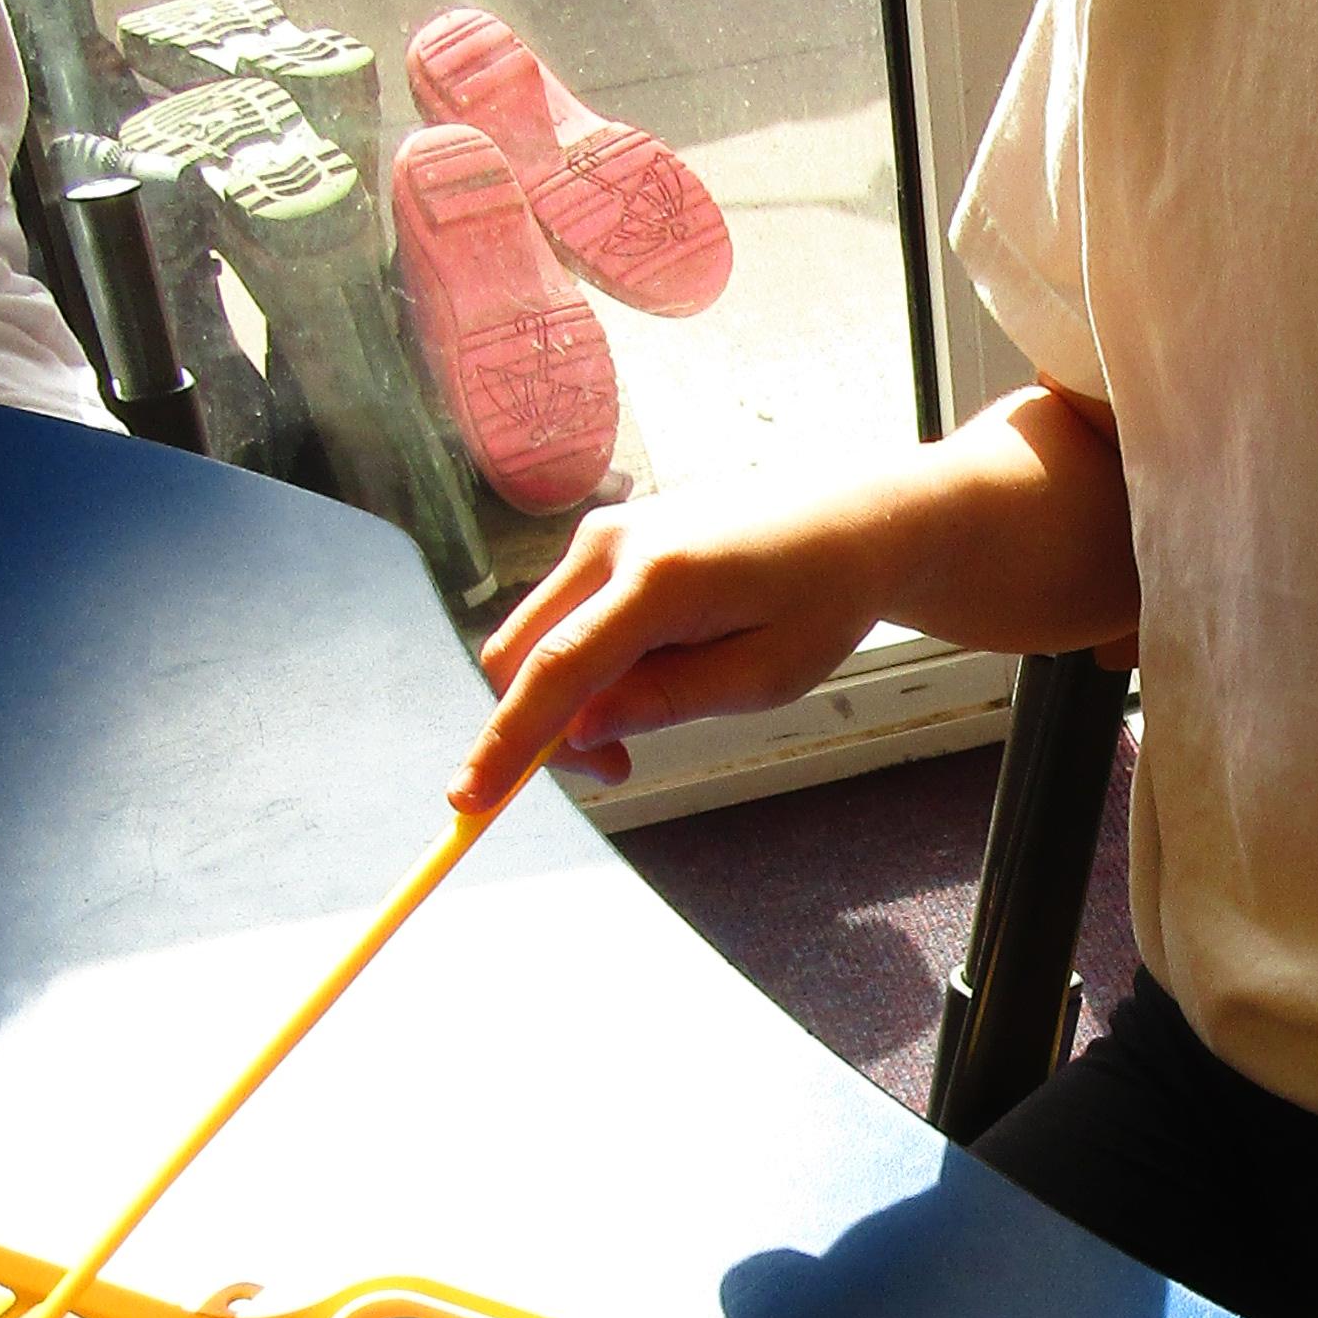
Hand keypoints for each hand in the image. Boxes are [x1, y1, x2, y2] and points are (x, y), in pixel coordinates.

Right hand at [458, 481, 906, 809]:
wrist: (849, 518)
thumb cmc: (821, 598)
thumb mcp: (765, 676)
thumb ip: (666, 702)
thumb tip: (576, 731)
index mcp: (661, 578)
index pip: (557, 668)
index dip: (507, 741)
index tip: (468, 800)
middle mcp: (613, 543)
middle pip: (519, 655)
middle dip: (540, 728)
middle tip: (619, 768)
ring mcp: (602, 534)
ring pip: (534, 639)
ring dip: (564, 698)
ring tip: (650, 713)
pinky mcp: (605, 540)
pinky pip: (562, 618)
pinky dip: (580, 665)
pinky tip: (652, 670)